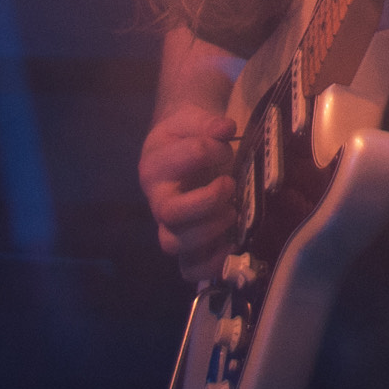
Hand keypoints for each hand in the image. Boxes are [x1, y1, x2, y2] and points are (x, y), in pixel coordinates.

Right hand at [138, 102, 238, 281]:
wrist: (179, 148)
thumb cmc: (186, 136)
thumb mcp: (193, 119)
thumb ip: (209, 123)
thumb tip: (226, 129)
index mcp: (155, 165)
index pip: (188, 157)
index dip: (213, 149)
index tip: (225, 143)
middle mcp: (157, 199)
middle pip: (170, 212)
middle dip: (208, 200)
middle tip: (230, 185)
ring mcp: (169, 226)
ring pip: (175, 243)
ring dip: (210, 230)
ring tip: (233, 212)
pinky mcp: (186, 245)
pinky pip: (189, 269)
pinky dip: (210, 264)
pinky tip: (231, 246)